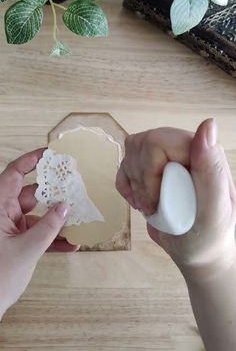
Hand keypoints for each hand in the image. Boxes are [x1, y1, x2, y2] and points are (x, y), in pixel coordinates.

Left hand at [0, 149, 76, 318]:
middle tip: (75, 186)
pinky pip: (38, 234)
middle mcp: (4, 214)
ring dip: (57, 218)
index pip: (13, 175)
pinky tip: (72, 244)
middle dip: (53, 192)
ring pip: (37, 215)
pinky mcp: (17, 242)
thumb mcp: (27, 250)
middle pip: (31, 194)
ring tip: (79, 216)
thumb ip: (49, 228)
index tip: (51, 154)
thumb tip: (66, 207)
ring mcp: (11, 229)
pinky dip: (53, 238)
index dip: (31, 161)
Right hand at [116, 119, 235, 280]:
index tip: (156, 200)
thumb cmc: (208, 236)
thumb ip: (211, 169)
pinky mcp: (150, 168)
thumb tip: (208, 124)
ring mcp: (165, 157)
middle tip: (151, 207)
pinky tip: (140, 202)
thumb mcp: (214, 210)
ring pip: (131, 152)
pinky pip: (124, 164)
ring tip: (148, 206)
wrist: (196, 251)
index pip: (158, 142)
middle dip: (140, 180)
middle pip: (141, 144)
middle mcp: (183, 148)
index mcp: (201, 151)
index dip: (149, 171)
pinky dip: (126, 187)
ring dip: (133, 184)